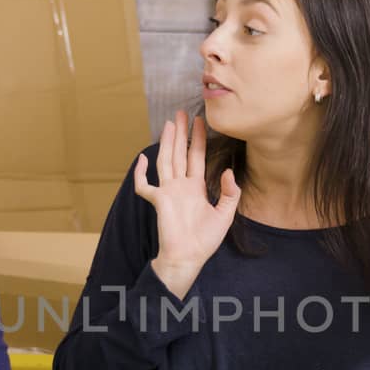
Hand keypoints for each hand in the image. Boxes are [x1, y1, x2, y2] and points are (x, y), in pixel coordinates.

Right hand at [137, 110, 241, 298]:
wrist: (189, 257)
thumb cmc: (205, 240)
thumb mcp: (225, 215)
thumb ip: (229, 193)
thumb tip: (227, 171)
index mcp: (196, 187)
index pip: (197, 157)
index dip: (198, 139)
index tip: (200, 121)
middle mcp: (181, 186)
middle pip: (180, 153)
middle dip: (182, 133)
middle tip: (182, 113)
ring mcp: (168, 192)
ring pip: (166, 160)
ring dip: (167, 142)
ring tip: (169, 123)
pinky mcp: (158, 201)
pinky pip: (144, 186)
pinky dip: (140, 173)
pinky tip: (142, 158)